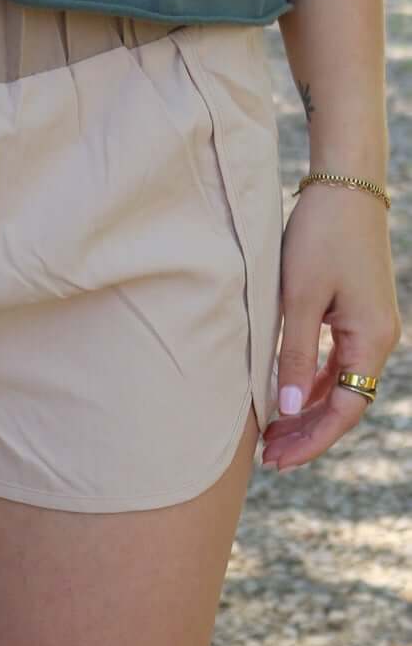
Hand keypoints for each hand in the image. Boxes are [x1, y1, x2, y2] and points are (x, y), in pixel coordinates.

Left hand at [261, 184, 400, 469]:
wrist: (344, 187)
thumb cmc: (320, 237)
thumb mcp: (299, 299)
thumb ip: (293, 354)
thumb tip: (285, 408)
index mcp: (371, 340)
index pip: (345, 410)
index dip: (311, 439)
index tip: (277, 459)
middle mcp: (378, 338)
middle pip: (344, 404)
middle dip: (306, 433)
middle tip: (268, 458)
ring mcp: (369, 327)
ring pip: (339, 386)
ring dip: (306, 412)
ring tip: (270, 436)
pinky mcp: (355, 315)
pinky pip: (335, 364)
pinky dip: (310, 385)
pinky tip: (283, 399)